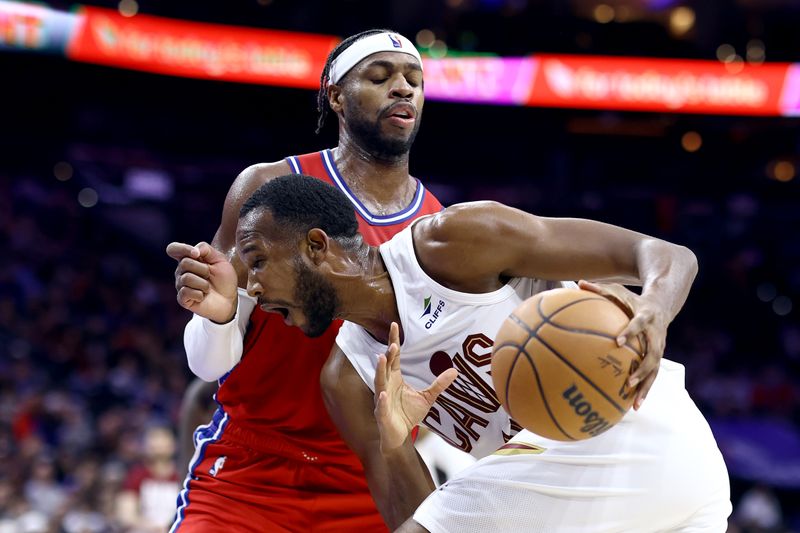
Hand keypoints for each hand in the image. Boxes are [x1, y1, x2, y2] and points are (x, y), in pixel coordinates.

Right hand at [166, 241, 238, 322]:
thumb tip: (194, 250)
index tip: (196, 254)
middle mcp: (181, 271)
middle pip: (185, 263)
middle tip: (209, 276)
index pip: (173, 249)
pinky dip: (199, 294)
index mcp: (188, 259)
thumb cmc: (224, 278)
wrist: (229, 298)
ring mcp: (181, 285)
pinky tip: (203, 296)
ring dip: (204, 283)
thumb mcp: (220, 260)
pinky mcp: (182, 299)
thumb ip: (207, 250)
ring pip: (187, 278)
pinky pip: (186, 292)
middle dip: (203, 269)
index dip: (182, 249)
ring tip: (208, 288)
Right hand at [374, 323, 457, 452]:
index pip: (394, 357)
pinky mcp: (382, 414)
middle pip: (386, 367)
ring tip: (382, 358)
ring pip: (379, 383)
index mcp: (395, 378)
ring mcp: (382, 399)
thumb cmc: (408, 415)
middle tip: (392, 343)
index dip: (394, 341)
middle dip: (389, 355)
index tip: (394, 325)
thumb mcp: (427, 397)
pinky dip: (381, 400)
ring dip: (380, 371)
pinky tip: (382, 394)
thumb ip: (438, 384)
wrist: (398, 436)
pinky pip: (381, 406)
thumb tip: (455, 371)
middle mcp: (386, 386)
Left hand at [578, 280, 668, 409]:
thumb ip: (599, 289)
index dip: (630, 332)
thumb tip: (578, 282)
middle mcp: (655, 335)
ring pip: (655, 370)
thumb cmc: (633, 298)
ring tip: (634, 403)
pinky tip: (634, 405)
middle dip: (642, 369)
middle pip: (653, 354)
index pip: (638, 324)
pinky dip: (645, 390)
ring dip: (646, 387)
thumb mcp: (618, 291)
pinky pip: (653, 376)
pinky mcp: (658, 357)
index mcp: (645, 317)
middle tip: (629, 381)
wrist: (662, 304)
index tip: (618, 342)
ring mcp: (659, 348)